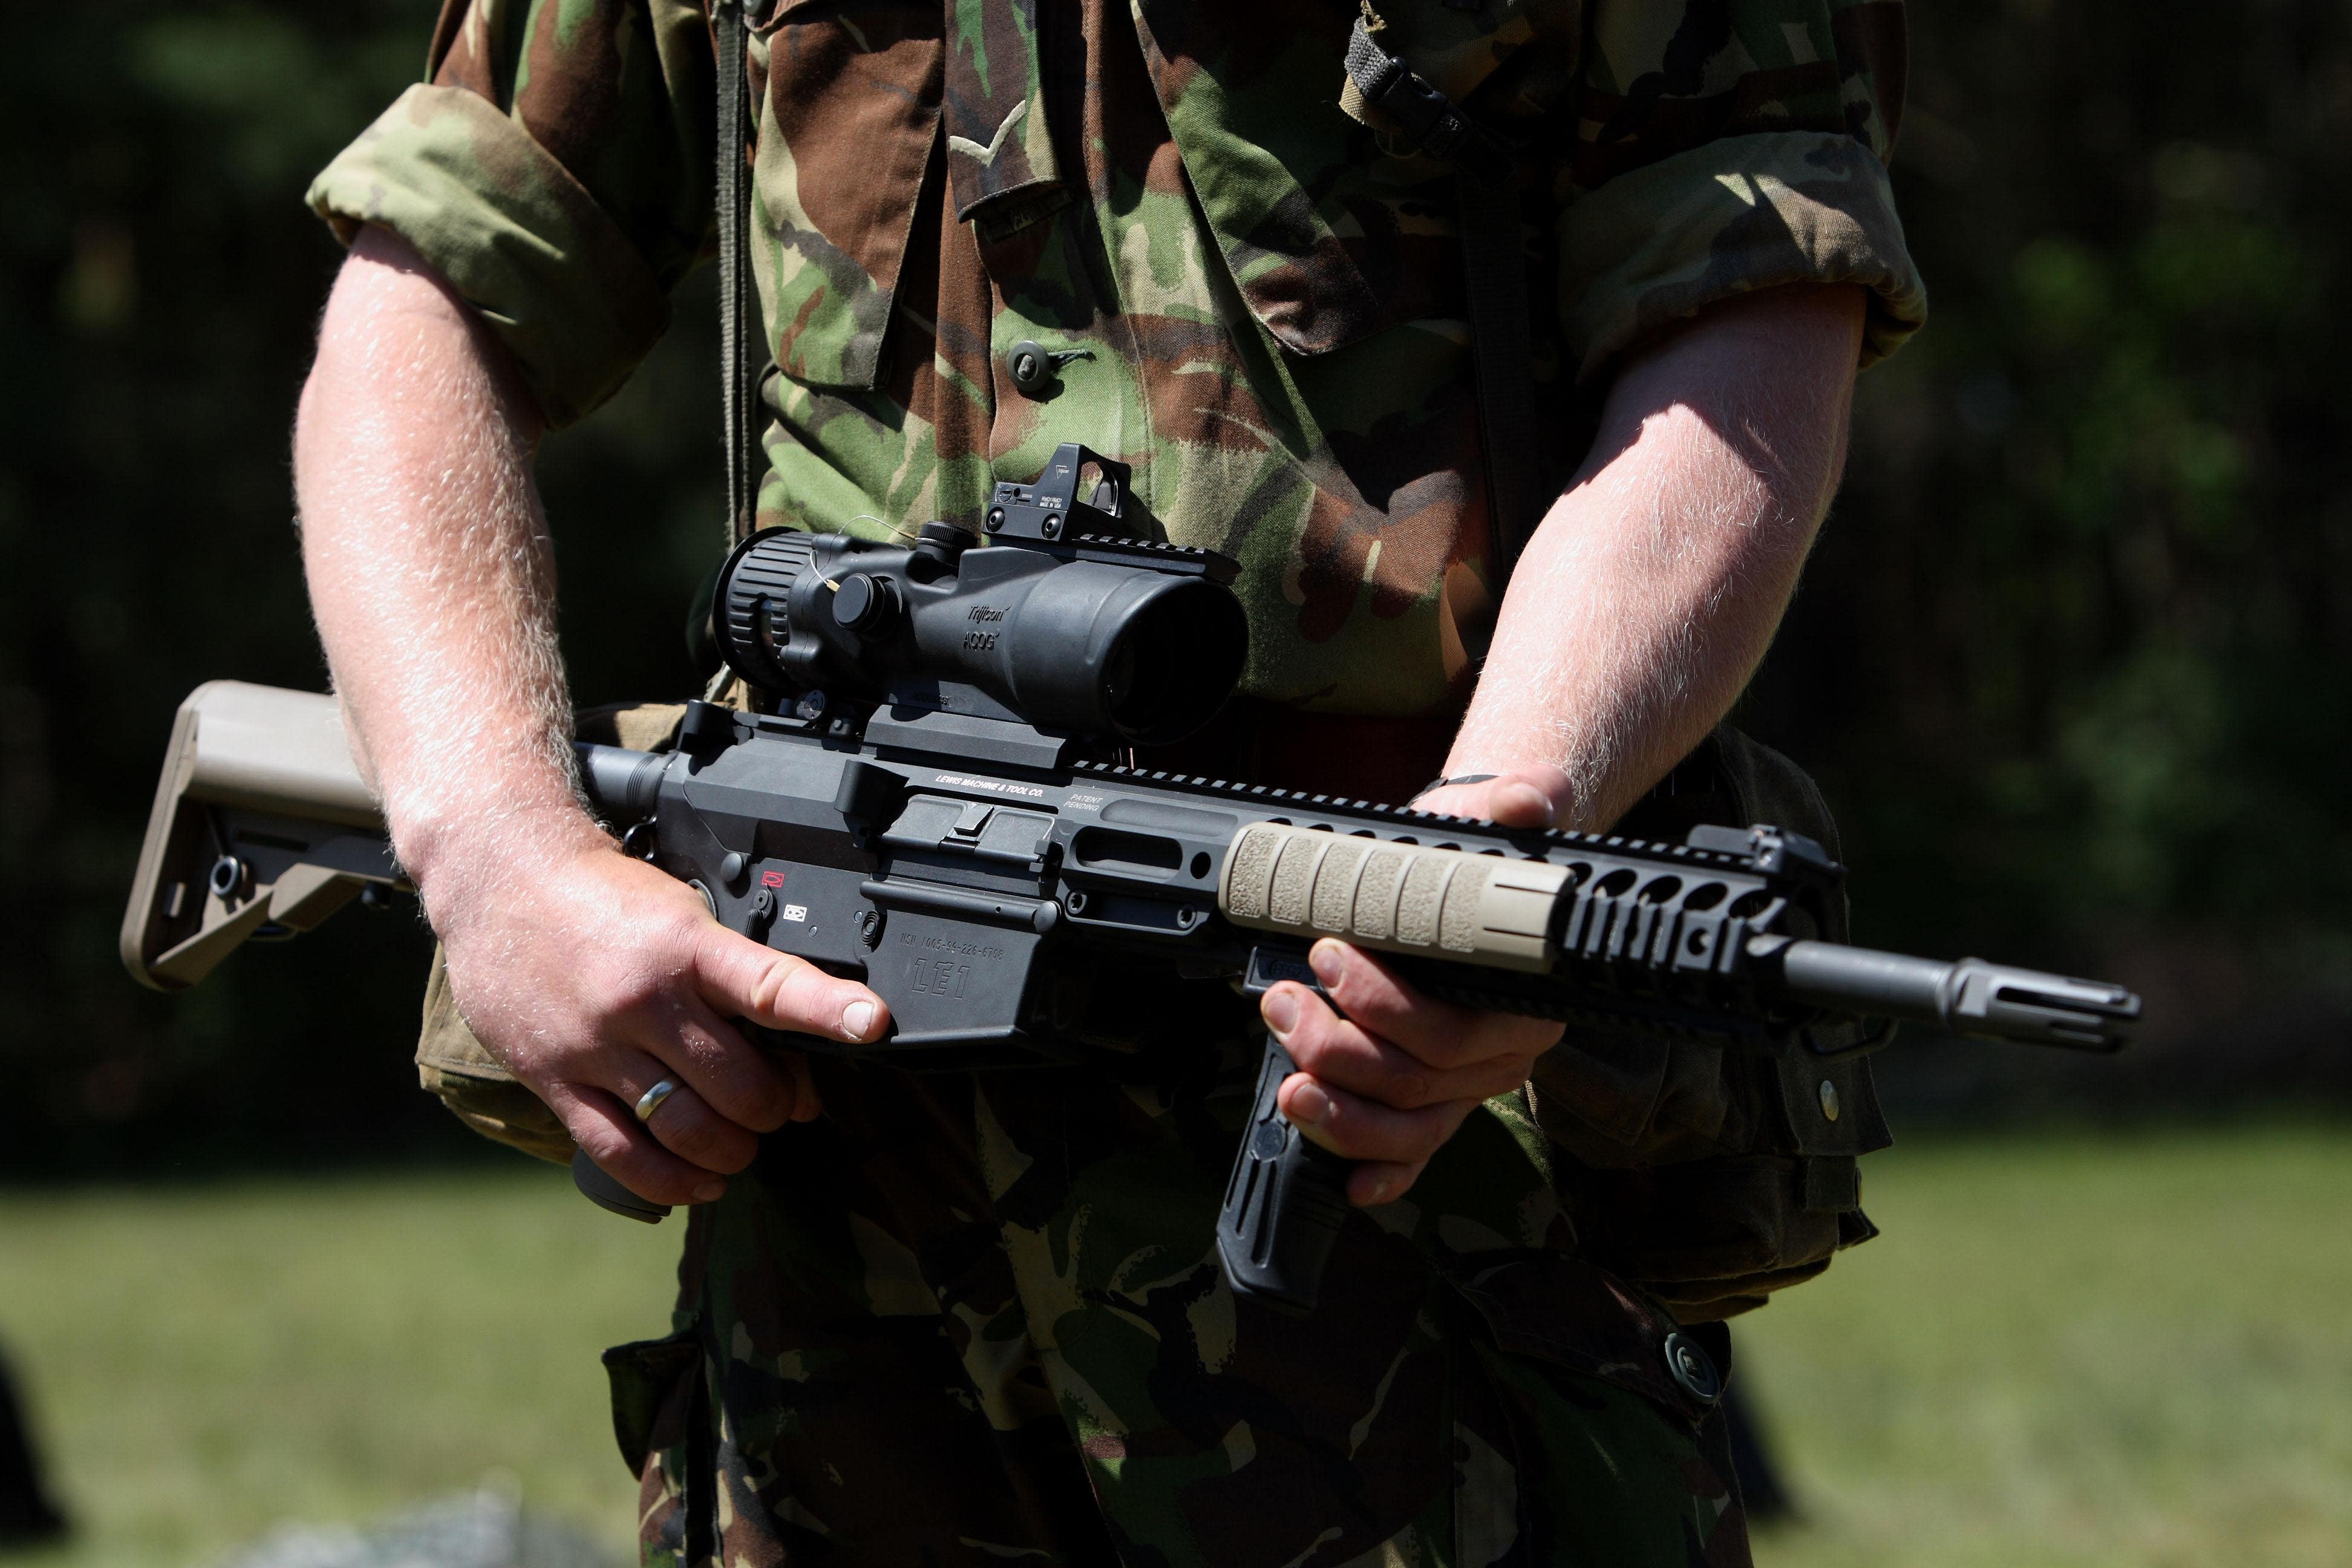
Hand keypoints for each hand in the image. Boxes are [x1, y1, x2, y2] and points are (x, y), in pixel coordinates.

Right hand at [429, 832, 888, 1207]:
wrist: (501, 877)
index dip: (827, 1008)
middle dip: (775, 1106)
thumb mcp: (681, 911)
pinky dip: (671, 1180)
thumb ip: (731, 974)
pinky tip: (698, 1180)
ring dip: (731, 1149)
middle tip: (780, 1103)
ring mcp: (596, 1046)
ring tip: (738, 1140)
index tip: (871, 1025)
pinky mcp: (555, 1080)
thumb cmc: (603, 898)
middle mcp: (643, 1000)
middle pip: (738, 1086)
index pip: (771, 986)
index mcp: (686, 947)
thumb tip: (794, 1046)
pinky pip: (621, 1153)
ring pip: (686, 1130)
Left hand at [1253, 767, 1570, 1205]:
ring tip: (1287, 1084)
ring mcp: (1469, 1084)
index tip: (1325, 955)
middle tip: (1280, 1001)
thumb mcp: (1487, 819)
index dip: (1383, 1007)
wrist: (1465, 873)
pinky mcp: (1436, 1100)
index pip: (1453, 1031)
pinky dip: (1380, 1170)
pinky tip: (1349, 1185)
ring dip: (1342, 1117)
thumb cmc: (1471, 853)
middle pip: (1416, 1082)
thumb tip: (1528, 800)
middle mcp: (1503, 1052)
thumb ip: (1514, 805)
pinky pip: (1415, 1153)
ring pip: (1409, 1127)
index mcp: (1523, 997)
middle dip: (1336, 1049)